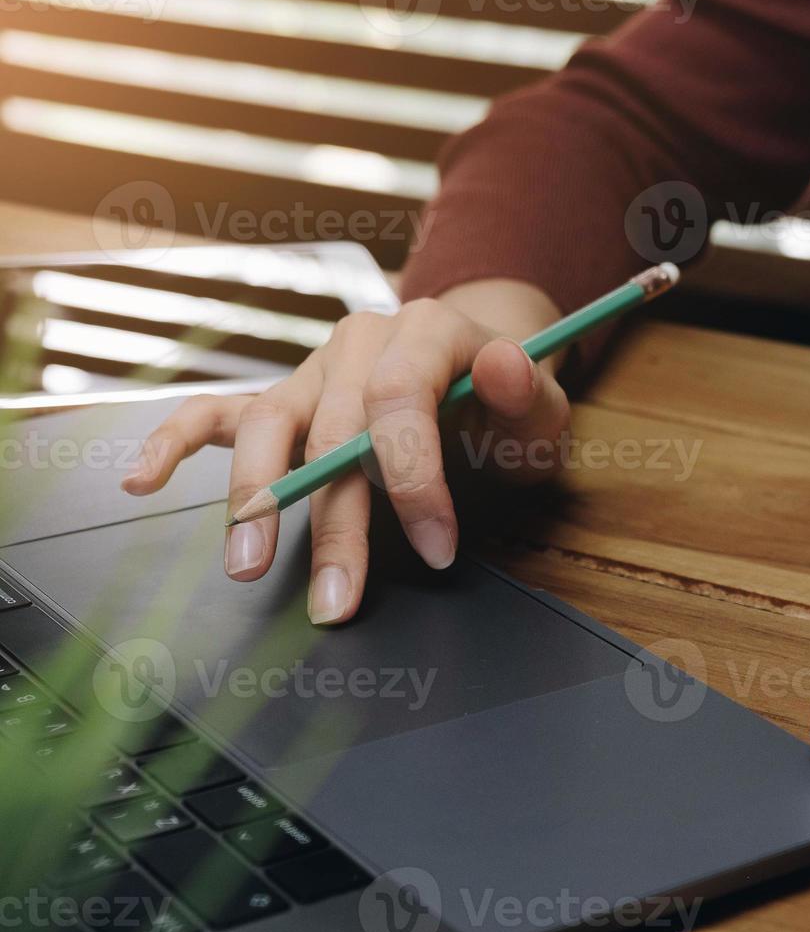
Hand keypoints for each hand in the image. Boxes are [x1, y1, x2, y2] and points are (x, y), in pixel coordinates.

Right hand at [121, 280, 570, 624]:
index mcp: (427, 332)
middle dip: (335, 523)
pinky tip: (143, 478)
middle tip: (336, 599)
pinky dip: (175, 442)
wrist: (485, 371)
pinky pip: (218, 413)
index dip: (415, 479)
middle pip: (334, 432)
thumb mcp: (543, 404)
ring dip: (254, 498)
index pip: (403, 402)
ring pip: (270, 427)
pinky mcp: (285, 398)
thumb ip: (530, 392)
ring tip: (244, 565)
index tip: (437, 549)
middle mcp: (361, 344)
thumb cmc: (510, 404)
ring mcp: (314, 371)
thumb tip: (503, 363)